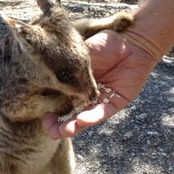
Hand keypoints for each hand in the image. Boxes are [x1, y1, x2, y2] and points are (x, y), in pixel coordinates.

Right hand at [43, 30, 158, 138]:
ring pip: (84, 118)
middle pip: (70, 116)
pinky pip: (102, 112)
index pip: (59, 104)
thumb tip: (47, 80)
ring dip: (74, 126)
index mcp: (73, 87)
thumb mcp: (80, 56)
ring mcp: (99, 102)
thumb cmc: (103, 45)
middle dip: (60, 126)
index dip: (51, 113)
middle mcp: (84, 97)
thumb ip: (67, 70)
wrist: (130, 41)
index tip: (43, 117)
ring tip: (65, 131)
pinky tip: (82, 120)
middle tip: (51, 131)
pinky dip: (92, 117)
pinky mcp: (115, 103)